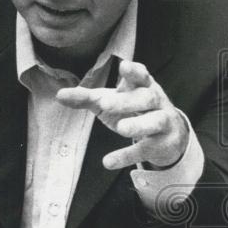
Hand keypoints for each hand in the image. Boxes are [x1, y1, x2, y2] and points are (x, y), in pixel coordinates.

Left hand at [56, 60, 188, 169]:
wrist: (168, 135)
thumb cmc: (133, 110)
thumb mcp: (109, 102)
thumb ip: (86, 98)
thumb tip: (59, 95)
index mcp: (143, 87)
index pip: (142, 76)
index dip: (135, 71)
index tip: (125, 66)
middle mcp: (156, 102)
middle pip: (146, 98)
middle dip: (127, 100)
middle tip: (104, 103)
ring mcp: (161, 123)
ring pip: (154, 122)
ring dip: (138, 124)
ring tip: (121, 128)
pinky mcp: (160, 145)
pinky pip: (144, 149)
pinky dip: (127, 155)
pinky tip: (108, 161)